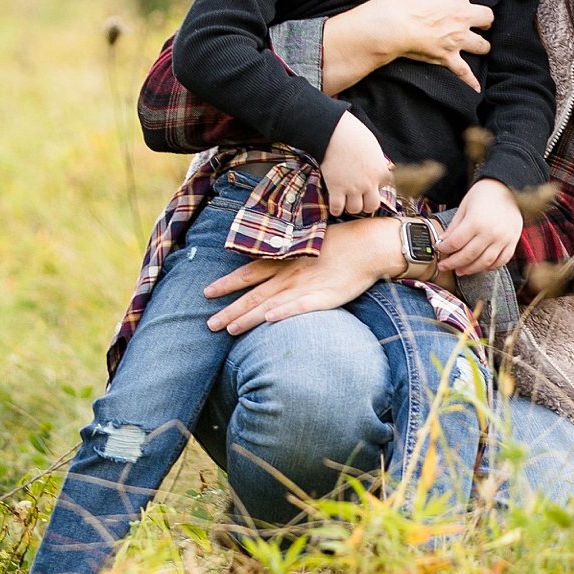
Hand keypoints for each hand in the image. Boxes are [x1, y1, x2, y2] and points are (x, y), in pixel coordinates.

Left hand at [205, 218, 402, 333]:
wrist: (366, 245)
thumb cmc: (337, 243)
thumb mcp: (305, 244)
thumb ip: (285, 255)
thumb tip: (265, 263)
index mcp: (284, 260)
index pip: (249, 273)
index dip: (227, 283)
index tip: (207, 292)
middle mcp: (289, 273)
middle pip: (253, 294)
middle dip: (230, 309)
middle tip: (208, 324)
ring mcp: (305, 286)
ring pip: (270, 304)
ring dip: (249, 317)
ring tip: (229, 329)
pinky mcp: (324, 297)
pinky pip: (301, 307)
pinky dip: (285, 313)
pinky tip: (270, 321)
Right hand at [320, 113, 389, 216]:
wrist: (335, 132)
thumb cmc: (354, 134)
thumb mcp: (373, 148)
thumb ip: (376, 162)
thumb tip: (375, 166)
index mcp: (380, 171)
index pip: (386, 187)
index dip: (377, 186)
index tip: (370, 182)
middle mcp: (369, 182)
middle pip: (372, 206)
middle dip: (365, 204)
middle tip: (359, 197)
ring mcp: (352, 187)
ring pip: (355, 209)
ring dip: (350, 206)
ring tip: (345, 199)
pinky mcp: (336, 188)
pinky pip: (336, 208)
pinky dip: (335, 208)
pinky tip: (334, 202)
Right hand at [323, 0, 492, 92]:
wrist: (389, 25)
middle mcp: (463, 15)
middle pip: (488, 15)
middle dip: (485, 16)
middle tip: (478, 16)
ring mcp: (457, 38)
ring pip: (482, 43)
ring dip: (481, 43)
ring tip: (478, 43)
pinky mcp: (448, 56)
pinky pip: (464, 71)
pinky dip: (470, 80)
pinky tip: (476, 87)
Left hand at [436, 178, 521, 274]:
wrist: (508, 186)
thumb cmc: (485, 193)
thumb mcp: (465, 206)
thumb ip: (454, 226)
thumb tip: (443, 241)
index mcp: (476, 221)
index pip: (455, 243)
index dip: (444, 249)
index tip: (438, 249)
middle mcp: (490, 233)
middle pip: (468, 256)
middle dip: (452, 263)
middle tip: (444, 266)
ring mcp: (503, 239)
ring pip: (484, 263)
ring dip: (470, 269)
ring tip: (460, 270)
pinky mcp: (512, 242)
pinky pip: (501, 261)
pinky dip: (490, 267)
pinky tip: (480, 267)